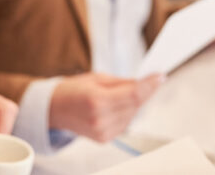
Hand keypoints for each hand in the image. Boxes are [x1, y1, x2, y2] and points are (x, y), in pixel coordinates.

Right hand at [48, 72, 162, 142]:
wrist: (54, 109)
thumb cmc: (74, 89)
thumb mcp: (97, 77)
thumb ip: (122, 82)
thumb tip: (145, 82)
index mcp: (96, 100)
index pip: (133, 94)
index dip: (150, 85)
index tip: (160, 76)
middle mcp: (100, 119)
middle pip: (136, 105)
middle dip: (145, 91)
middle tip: (150, 79)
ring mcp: (102, 132)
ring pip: (133, 115)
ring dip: (136, 103)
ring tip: (125, 92)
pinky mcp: (104, 138)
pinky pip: (125, 124)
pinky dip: (128, 113)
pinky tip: (119, 105)